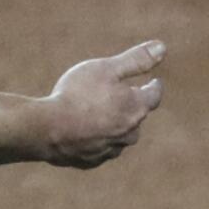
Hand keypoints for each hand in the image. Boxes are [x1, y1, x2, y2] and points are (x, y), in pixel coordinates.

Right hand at [39, 41, 165, 167]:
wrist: (47, 129)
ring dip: (115, 126)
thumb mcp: (107, 68)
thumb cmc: (77, 94)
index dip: (154, 87)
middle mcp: (129, 132)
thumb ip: (136, 59)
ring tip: (103, 116)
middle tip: (124, 97)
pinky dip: (96, 140)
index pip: (154, 95)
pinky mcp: (92, 161)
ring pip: (119, 136)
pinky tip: (84, 133)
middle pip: (136, 117)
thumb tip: (161, 47)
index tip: (154, 82)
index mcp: (136, 107)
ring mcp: (110, 150)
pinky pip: (99, 149)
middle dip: (132, 107)